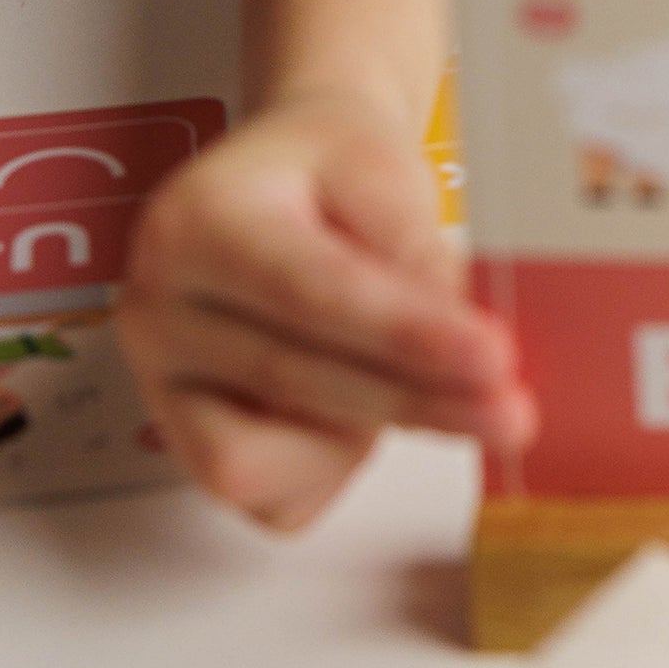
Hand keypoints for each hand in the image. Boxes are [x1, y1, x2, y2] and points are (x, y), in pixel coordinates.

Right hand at [118, 91, 534, 530]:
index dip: (406, 335)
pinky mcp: (187, 441)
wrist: (290, 178)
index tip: (491, 356)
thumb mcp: (381, 169)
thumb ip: (411, 246)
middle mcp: (156, 308)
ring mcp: (161, 383)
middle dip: (420, 401)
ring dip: (364, 434)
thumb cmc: (332, 170)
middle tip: (512, 409)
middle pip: (296, 380)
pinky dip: (333, 468)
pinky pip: (273, 498)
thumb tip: (456, 335)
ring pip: (265, 461)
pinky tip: (359, 411)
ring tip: (411, 377)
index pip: (310, 292)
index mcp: (196, 223)